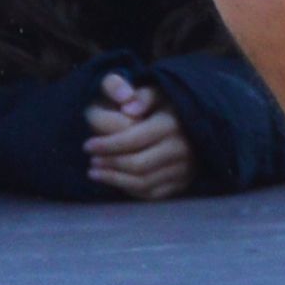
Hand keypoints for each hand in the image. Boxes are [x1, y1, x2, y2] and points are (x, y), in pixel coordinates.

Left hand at [85, 73, 198, 201]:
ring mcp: (184, 169)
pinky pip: (152, 194)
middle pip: (137, 164)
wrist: (197, 122)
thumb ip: (140, 95)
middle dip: (109, 164)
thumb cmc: (167, 104)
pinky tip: (115, 181)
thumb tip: (127, 108)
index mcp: (171, 124)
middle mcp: (180, 149)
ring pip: (143, 183)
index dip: (107, 145)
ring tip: (95, 172)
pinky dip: (130, 189)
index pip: (132, 139)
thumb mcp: (156, 90)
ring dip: (115, 179)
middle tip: (91, 161)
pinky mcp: (183, 183)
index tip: (87, 145)